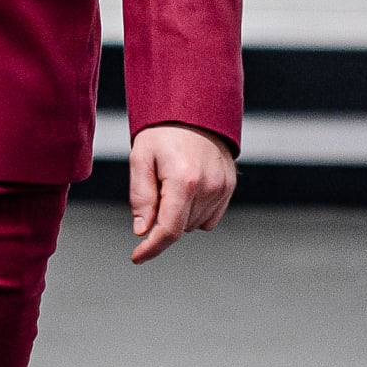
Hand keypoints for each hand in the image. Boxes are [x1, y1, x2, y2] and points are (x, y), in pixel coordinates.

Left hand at [129, 124, 235, 262]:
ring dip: (179, 215)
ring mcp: (223, 188)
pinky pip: (209, 217)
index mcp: (184, 181)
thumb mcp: (141, 158)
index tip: (137, 257)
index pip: (169, 230)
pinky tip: (188, 188)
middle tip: (156, 188)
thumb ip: (140, 197)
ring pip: (194, 225)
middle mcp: (208, 187)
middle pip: (179, 227)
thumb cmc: (163, 132)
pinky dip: (195, 211)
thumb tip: (142, 230)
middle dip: (162, 218)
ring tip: (172, 182)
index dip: (151, 248)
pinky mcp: (230, 187)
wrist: (194, 109)